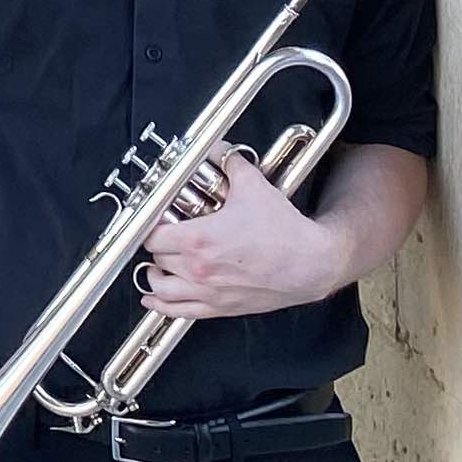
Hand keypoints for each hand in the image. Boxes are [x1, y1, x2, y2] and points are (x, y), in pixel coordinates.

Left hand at [135, 150, 345, 317]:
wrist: (310, 264)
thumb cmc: (283, 231)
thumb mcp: (253, 186)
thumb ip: (229, 162)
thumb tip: (217, 148)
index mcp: (199, 239)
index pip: (153, 234)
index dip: (151, 223)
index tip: (156, 217)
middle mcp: (198, 269)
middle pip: (157, 258)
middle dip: (157, 245)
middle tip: (164, 234)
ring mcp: (209, 292)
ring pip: (162, 289)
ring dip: (154, 276)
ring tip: (155, 265)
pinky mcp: (221, 308)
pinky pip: (181, 312)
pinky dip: (163, 306)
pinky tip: (154, 300)